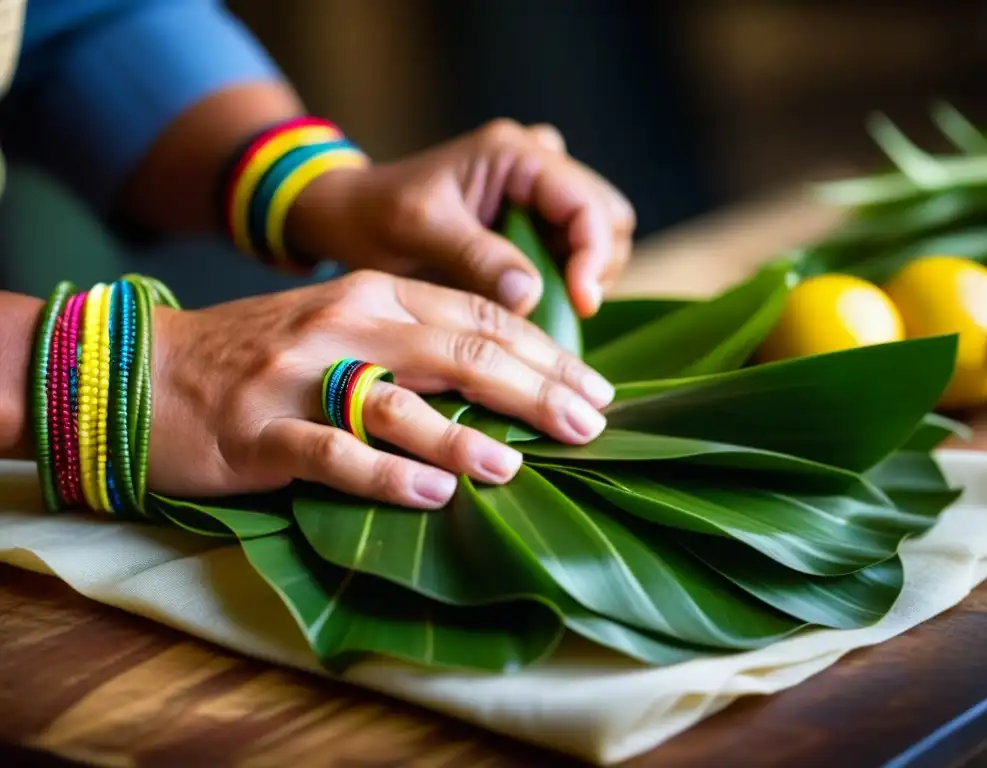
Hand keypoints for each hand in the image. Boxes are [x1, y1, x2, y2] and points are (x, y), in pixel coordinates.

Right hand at [148, 270, 613, 506]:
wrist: (145, 370)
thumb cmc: (260, 355)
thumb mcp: (342, 323)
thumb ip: (414, 338)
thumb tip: (507, 379)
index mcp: (372, 293)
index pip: (479, 315)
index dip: (545, 352)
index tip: (594, 390)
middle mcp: (344, 325)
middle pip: (459, 351)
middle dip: (534, 390)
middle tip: (588, 427)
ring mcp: (300, 379)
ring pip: (399, 402)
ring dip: (464, 438)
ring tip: (516, 466)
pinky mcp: (260, 433)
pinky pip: (333, 455)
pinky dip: (388, 477)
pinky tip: (434, 498)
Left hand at [289, 119, 635, 318]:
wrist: (350, 217)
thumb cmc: (374, 215)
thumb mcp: (421, 231)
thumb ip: (477, 257)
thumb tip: (533, 296)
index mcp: (514, 153)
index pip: (587, 204)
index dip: (594, 257)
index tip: (581, 304)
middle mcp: (537, 164)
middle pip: (607, 218)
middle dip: (596, 266)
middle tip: (566, 309)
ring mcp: (538, 194)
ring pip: (598, 237)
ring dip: (583, 278)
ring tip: (544, 310)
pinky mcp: (531, 223)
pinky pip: (572, 254)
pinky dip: (566, 283)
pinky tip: (535, 305)